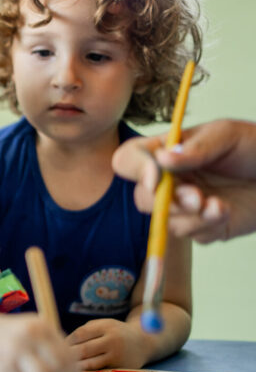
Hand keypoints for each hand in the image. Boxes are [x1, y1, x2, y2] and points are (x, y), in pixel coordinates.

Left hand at [66, 318, 146, 369]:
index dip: (68, 340)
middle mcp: (112, 340)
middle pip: (84, 349)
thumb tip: (64, 341)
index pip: (81, 334)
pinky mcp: (120, 367)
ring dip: (76, 366)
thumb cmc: (116, 332)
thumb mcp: (104, 324)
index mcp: (106, 326)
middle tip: (56, 358)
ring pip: (91, 362)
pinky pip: (99, 370)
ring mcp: (117, 355)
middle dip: (69, 354)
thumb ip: (86, 330)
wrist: (144, 342)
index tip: (58, 345)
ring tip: (63, 368)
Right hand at [112, 119, 255, 242]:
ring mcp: (183, 206)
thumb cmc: (254, 147)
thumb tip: (161, 159)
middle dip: (167, 202)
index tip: (157, 180)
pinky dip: (209, 226)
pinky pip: (193, 235)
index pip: (128, 159)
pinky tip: (224, 210)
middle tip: (195, 197)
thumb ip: (194, 148)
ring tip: (217, 205)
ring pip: (166, 222)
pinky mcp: (202, 227)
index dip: (135, 170)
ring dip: (191, 217)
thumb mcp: (226, 136)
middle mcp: (168, 181)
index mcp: (165, 152)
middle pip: (142, 198)